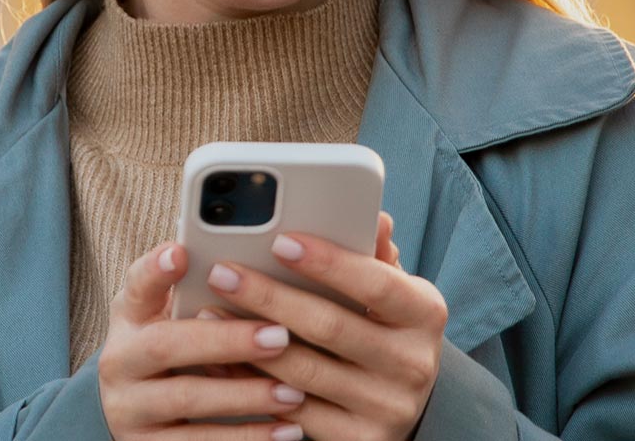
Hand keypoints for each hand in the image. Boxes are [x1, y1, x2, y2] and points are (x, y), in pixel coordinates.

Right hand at [98, 242, 312, 440]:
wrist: (131, 415)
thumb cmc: (169, 351)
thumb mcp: (166, 317)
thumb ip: (195, 290)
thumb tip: (243, 254)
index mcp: (129, 318)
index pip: (136, 286)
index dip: (156, 270)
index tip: (181, 252)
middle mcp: (120, 361)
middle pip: (167, 346)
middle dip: (226, 341)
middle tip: (280, 336)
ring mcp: (130, 409)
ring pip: (187, 399)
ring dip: (245, 395)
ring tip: (294, 392)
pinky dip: (247, 438)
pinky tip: (287, 430)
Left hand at [211, 214, 445, 440]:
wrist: (397, 407)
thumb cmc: (382, 333)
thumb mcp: (390, 294)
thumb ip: (374, 257)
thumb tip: (375, 216)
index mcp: (426, 315)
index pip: (376, 283)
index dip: (328, 263)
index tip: (279, 240)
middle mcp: (413, 363)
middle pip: (331, 326)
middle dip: (270, 296)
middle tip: (222, 272)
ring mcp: (387, 407)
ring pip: (304, 371)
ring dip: (249, 341)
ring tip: (208, 312)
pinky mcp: (358, 440)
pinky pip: (291, 411)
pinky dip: (250, 384)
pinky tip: (219, 361)